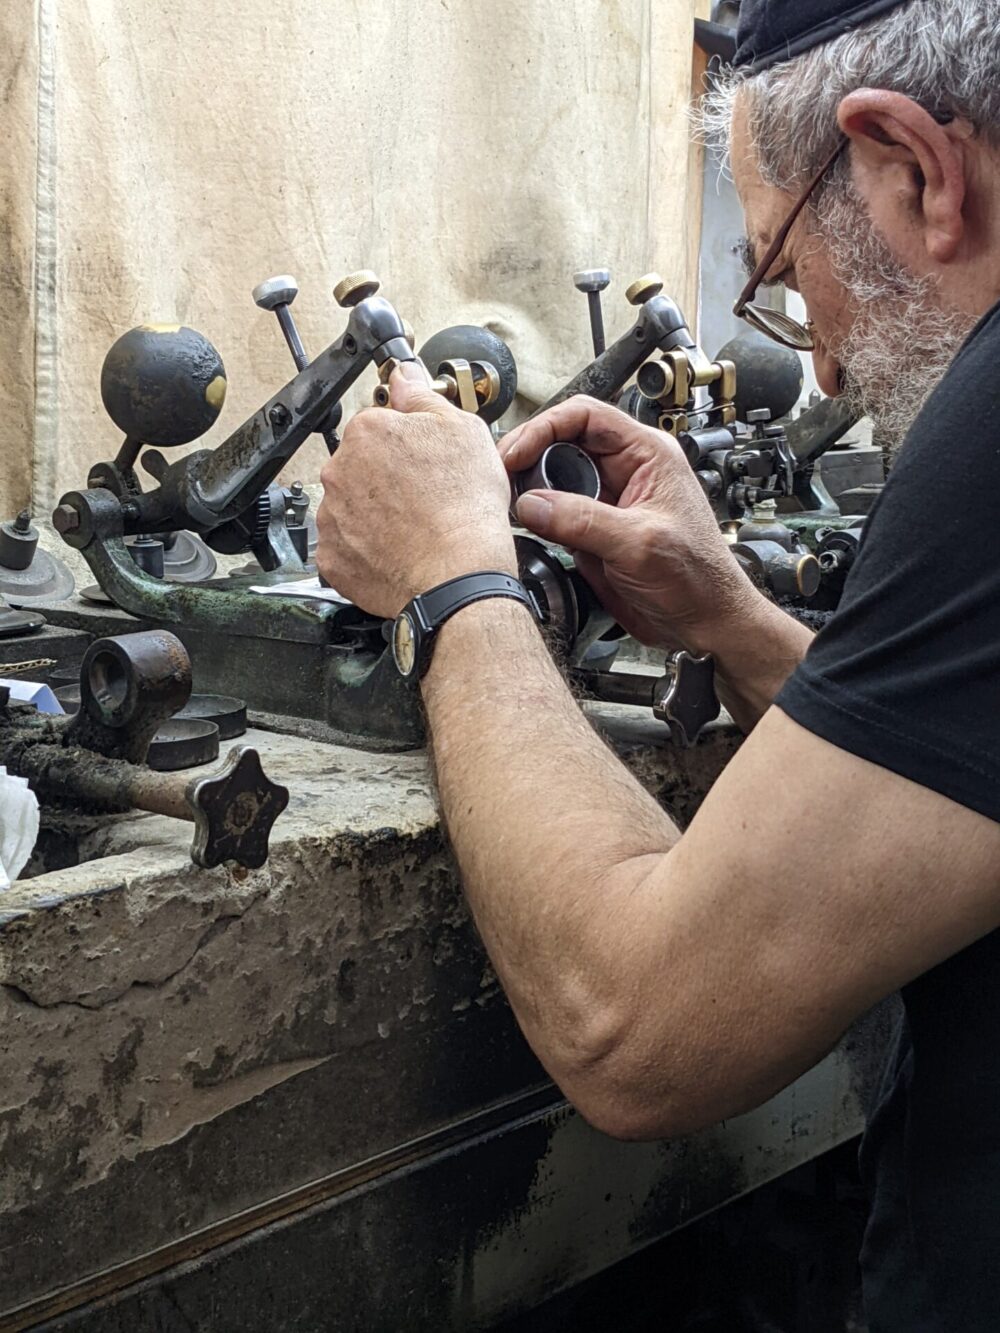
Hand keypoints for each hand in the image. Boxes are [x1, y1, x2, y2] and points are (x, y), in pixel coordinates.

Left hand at [316, 364, 517, 617]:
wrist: (458, 573)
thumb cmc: (465, 505)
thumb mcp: (462, 430)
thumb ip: (422, 396)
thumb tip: (404, 376)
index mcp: (367, 432)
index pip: (377, 426)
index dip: (406, 443)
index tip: (424, 461)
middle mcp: (339, 470)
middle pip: (360, 466)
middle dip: (386, 478)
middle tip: (423, 496)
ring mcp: (331, 516)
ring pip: (350, 506)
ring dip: (374, 512)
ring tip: (412, 527)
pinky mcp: (332, 557)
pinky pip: (345, 546)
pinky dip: (365, 549)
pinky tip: (396, 550)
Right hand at [501, 396, 761, 653]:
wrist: (705, 623)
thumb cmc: (698, 578)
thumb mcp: (638, 544)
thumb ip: (582, 521)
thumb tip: (530, 504)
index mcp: (646, 455)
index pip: (585, 417)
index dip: (544, 428)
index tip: (516, 453)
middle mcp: (624, 472)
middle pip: (562, 444)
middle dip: (528, 457)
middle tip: (501, 478)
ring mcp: (607, 502)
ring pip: (554, 480)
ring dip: (529, 489)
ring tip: (507, 503)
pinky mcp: (594, 532)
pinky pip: (555, 515)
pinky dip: (535, 519)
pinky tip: (522, 527)